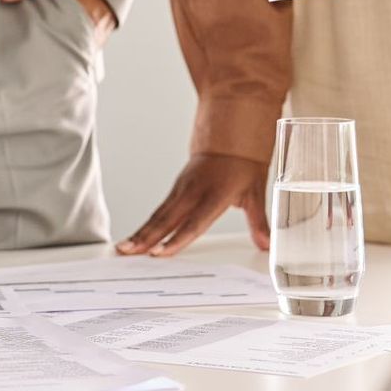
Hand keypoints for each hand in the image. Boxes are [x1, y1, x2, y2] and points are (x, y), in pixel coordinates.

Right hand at [117, 154, 269, 256]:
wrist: (230, 138)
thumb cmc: (243, 164)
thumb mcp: (255, 191)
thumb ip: (259, 221)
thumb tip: (267, 244)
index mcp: (214, 194)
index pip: (194, 222)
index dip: (177, 239)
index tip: (160, 252)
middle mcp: (193, 192)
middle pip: (167, 219)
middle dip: (146, 237)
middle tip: (128, 252)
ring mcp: (181, 189)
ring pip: (158, 215)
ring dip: (140, 233)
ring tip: (123, 249)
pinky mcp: (175, 190)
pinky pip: (158, 210)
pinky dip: (145, 225)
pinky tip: (135, 239)